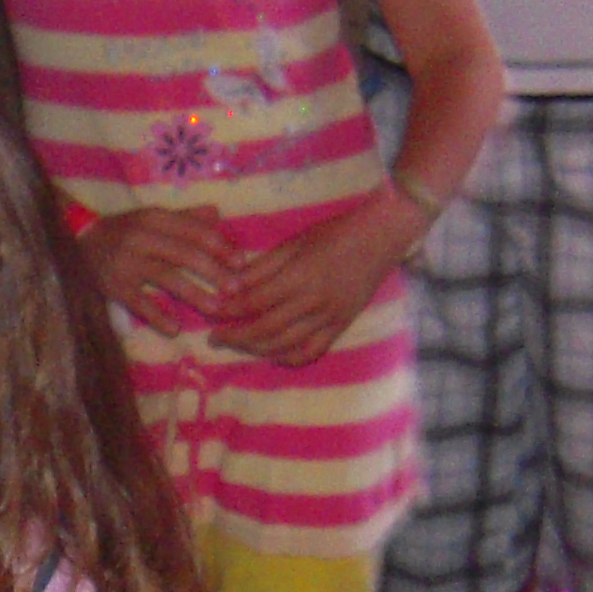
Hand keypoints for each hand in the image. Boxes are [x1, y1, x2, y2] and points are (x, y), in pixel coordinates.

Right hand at [81, 208, 237, 336]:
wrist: (77, 242)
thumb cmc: (122, 231)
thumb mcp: (151, 218)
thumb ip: (185, 218)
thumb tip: (218, 214)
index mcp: (155, 217)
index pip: (194, 231)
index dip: (220, 246)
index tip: (242, 262)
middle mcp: (141, 237)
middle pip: (185, 253)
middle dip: (214, 271)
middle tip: (236, 288)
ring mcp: (127, 262)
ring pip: (166, 277)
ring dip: (194, 293)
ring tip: (216, 309)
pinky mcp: (113, 285)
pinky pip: (139, 302)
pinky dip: (157, 316)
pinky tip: (175, 329)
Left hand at [219, 192, 419, 366]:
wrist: (381, 238)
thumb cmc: (335, 233)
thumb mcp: (295, 242)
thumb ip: (262, 267)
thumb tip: (230, 286)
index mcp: (300, 276)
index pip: (255, 301)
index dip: (230, 310)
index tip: (212, 312)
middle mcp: (314, 302)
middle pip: (265, 329)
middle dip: (236, 336)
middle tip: (214, 338)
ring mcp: (330, 318)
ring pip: (285, 345)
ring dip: (256, 349)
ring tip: (238, 345)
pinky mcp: (341, 326)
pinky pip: (311, 351)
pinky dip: (288, 358)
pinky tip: (271, 354)